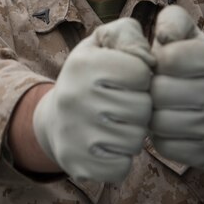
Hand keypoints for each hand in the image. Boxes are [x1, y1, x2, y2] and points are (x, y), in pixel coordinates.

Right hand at [32, 18, 155, 182]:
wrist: (53, 120)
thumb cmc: (90, 77)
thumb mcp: (102, 44)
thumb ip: (128, 34)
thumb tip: (150, 61)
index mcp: (83, 64)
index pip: (142, 72)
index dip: (142, 77)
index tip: (126, 80)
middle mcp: (74, 97)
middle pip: (142, 108)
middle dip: (140, 107)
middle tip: (123, 105)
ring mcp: (74, 133)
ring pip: (135, 140)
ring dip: (132, 134)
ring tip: (116, 125)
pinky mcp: (77, 164)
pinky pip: (121, 169)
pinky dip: (121, 160)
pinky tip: (109, 147)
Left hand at [149, 5, 203, 169]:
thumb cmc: (190, 63)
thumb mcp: (186, 33)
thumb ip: (172, 20)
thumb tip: (164, 37)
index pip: (166, 58)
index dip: (155, 61)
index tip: (163, 63)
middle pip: (159, 92)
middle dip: (151, 89)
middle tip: (159, 88)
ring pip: (159, 123)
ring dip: (153, 115)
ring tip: (162, 106)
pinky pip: (166, 147)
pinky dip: (161, 138)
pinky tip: (171, 126)